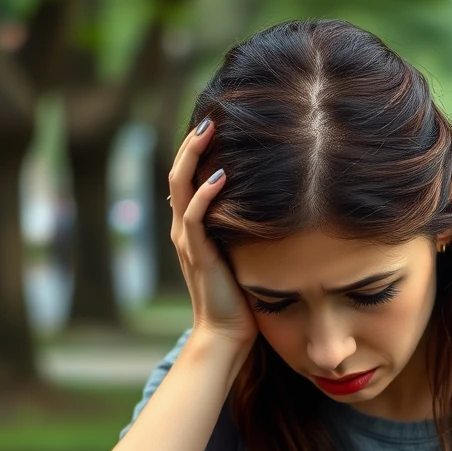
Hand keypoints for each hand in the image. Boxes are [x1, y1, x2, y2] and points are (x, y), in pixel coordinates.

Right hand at [169, 117, 258, 349]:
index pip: (187, 179)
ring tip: (208, 129)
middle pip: (177, 174)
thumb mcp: (243, 255)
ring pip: (179, 187)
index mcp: (191, 229)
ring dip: (192, 156)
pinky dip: (205, 194)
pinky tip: (220, 176)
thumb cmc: (240, 300)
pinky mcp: (197, 255)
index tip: (216, 124)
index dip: (195, 150)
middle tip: (210, 115)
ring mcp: (187, 241)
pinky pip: (193, 216)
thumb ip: (246, 231)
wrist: (226, 336)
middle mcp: (183, 230)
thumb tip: (274, 206)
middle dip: (191, 143)